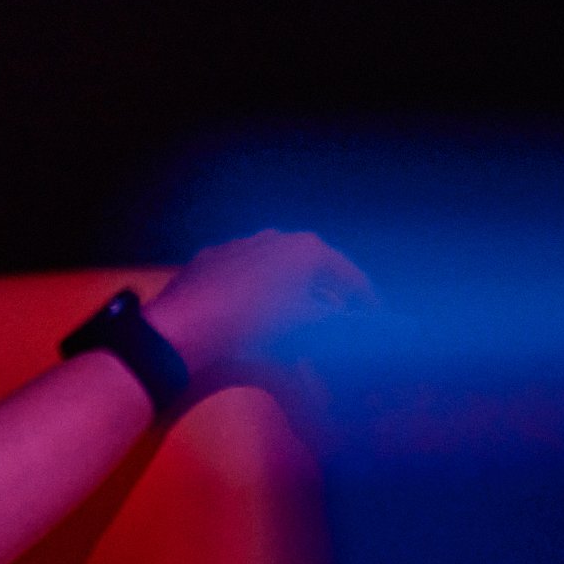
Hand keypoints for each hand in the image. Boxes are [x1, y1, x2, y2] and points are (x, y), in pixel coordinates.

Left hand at [144, 229, 374, 375]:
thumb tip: (348, 322)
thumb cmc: (253, 323)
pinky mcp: (210, 259)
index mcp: (304, 248)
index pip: (349, 273)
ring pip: (278, 268)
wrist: (183, 326)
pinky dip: (261, 291)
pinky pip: (247, 275)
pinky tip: (259, 313)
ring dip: (295, 291)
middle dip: (330, 293)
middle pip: (314, 267)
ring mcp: (238, 245)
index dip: (367, 298)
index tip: (379, 318)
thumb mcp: (304, 325)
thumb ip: (333, 320)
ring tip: (304, 320)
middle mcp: (273, 237)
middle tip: (344, 319)